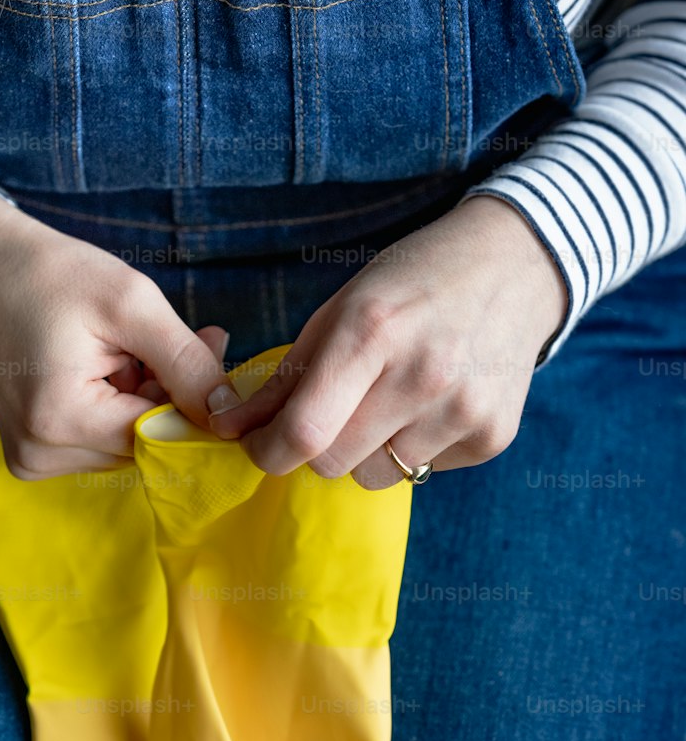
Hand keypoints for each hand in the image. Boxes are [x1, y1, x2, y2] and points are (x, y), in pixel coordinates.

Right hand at [0, 187, 227, 476]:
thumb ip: (186, 362)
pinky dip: (115, 411)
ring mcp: (30, 461)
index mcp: (59, 421)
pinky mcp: (30, 457)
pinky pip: (99, 445)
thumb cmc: (54, 275)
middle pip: (142, 446)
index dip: (192, 397)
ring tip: (126, 350)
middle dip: (167, 397)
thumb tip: (230, 413)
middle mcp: (39, 455)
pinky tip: (105, 371)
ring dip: (141, 403)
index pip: (159, 436)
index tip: (207, 346)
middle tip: (168, 338)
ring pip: (125, 448)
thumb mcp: (131, 304)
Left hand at [204, 195, 568, 485]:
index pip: (303, 432)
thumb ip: (283, 378)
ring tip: (390, 400)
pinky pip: (424, 470)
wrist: (516, 265)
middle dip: (316, 447)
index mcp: (371, 332)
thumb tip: (224, 426)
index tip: (260, 445)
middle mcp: (422, 374)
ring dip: (367, 451)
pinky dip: (413, 448)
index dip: (268, 452)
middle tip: (330, 414)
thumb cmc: (411, 284)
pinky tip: (432, 402)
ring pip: (377, 475)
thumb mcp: (340, 311)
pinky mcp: (492, 436)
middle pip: (333, 463)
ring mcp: (463, 409)